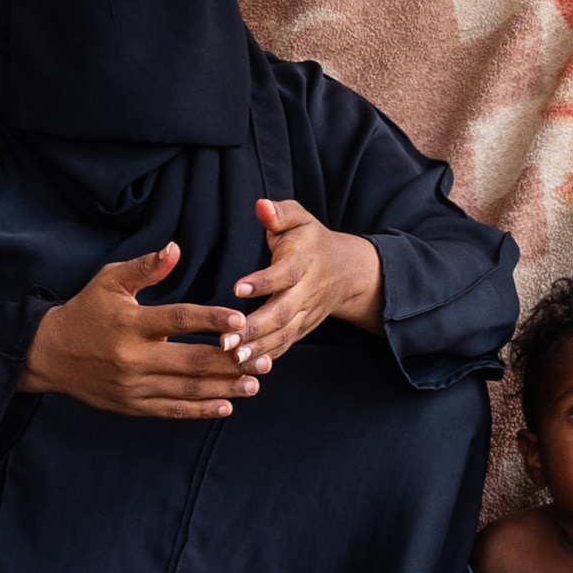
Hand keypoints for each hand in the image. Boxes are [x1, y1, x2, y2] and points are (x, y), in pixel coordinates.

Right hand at [19, 243, 258, 418]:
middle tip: (264, 359)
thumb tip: (176, 248)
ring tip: (254, 384)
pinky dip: (201, 411)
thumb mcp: (109, 282)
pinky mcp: (133, 405)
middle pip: (191, 361)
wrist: (50, 355)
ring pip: (187, 390)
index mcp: (130, 323)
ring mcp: (133, 386)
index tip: (241, 319)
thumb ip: (145, 268)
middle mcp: (133, 357)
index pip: (178, 320)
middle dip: (231, 361)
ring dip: (225, 388)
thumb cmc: (86, 311)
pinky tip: (227, 406)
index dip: (211, 319)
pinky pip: (172, 410)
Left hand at [232, 199, 383, 370]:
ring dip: (257, 348)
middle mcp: (307, 291)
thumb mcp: (299, 218)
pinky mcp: (301, 328)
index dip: (263, 281)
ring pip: (282, 334)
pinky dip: (266, 358)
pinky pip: (284, 346)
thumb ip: (279, 212)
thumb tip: (261, 205)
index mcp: (304, 261)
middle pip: (282, 312)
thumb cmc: (311, 240)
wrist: (346, 271)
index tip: (237, 288)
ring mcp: (305, 314)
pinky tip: (243, 367)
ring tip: (231, 356)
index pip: (284, 273)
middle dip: (255, 328)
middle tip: (226, 339)